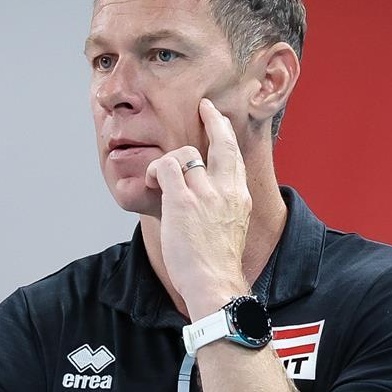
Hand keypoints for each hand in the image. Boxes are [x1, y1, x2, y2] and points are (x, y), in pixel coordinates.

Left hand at [144, 99, 252, 316]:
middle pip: (223, 142)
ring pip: (185, 154)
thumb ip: (224, 209)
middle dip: (214, 120)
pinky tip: (151, 183)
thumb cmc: (217, 265)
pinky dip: (154, 171)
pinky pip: (165, 167)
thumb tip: (208, 202)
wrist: (215, 283)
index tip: (218, 121)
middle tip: (204, 107)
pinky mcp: (183, 201)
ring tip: (159, 180)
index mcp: (239, 198)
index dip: (226, 134)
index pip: (235, 156)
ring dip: (168, 162)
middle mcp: (226, 190)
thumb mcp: (231, 229)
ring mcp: (206, 194)